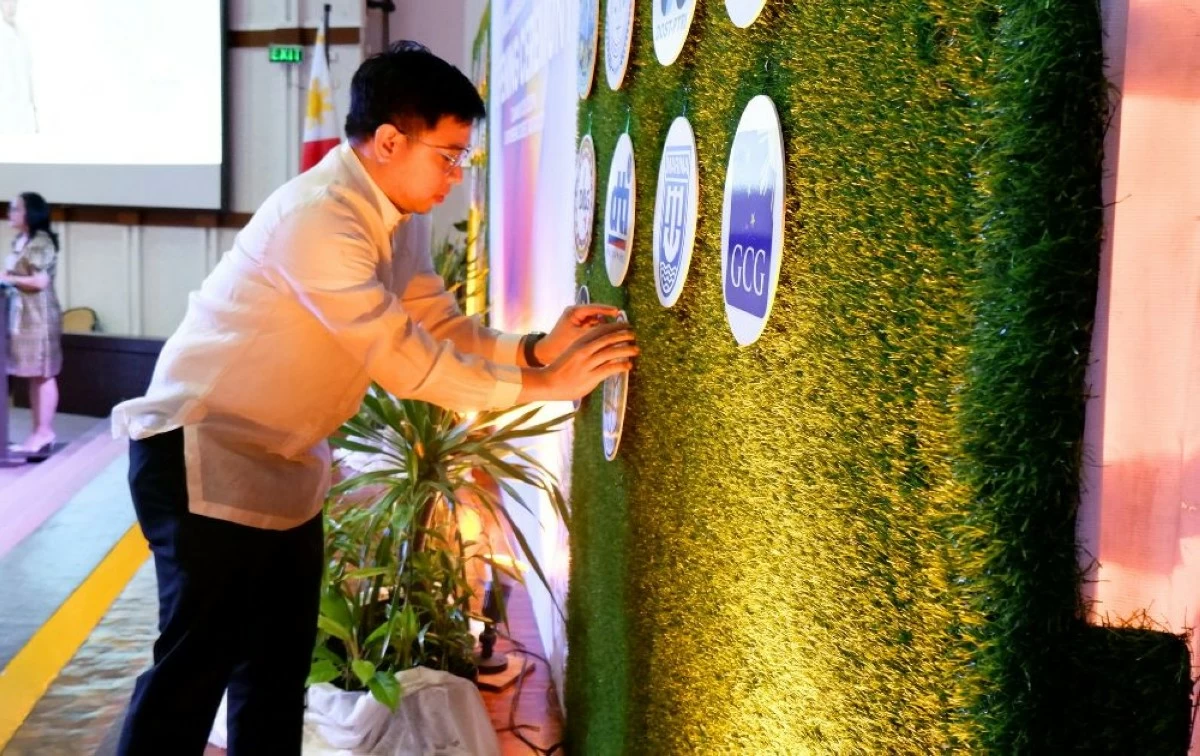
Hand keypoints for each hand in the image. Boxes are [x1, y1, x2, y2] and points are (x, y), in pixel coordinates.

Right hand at [520, 321, 636, 402]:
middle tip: (634, 334)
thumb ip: (586, 348)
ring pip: (611, 352)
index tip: (626, 325)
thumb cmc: (561, 369)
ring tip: (636, 349)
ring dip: (626, 349)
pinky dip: (621, 365)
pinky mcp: (590, 376)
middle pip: (608, 339)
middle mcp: (584, 350)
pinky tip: (629, 365)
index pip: (601, 330)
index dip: (615, 326)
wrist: (548, 382)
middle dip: (623, 335)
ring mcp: (587, 363)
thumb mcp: (572, 352)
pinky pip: (610, 369)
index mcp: (579, 342)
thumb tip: (603, 346)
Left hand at [536, 304, 622, 364]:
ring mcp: (578, 320)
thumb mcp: (579, 337)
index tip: (618, 312)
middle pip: (597, 313)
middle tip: (621, 322)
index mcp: (574, 311)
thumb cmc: (559, 344)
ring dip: (606, 325)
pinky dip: (600, 331)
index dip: (607, 310)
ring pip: (596, 320)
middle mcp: (576, 313)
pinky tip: (609, 337)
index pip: (594, 307)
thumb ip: (595, 332)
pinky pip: (593, 326)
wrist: (546, 353)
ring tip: (617, 331)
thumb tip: (612, 330)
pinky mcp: (580, 327)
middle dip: (609, 318)